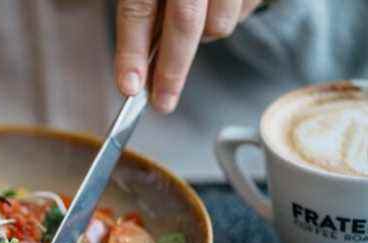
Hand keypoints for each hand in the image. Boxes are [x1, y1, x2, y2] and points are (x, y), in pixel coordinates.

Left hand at [115, 0, 261, 112]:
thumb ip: (148, 12)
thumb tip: (140, 66)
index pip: (138, 12)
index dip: (132, 54)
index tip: (129, 88)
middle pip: (183, 25)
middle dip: (171, 71)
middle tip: (161, 102)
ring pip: (218, 25)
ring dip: (204, 36)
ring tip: (196, 20)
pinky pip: (243, 13)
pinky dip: (229, 18)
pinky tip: (216, 6)